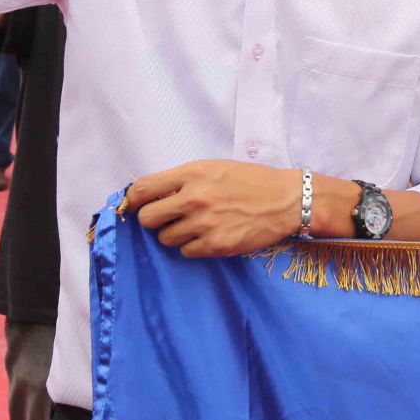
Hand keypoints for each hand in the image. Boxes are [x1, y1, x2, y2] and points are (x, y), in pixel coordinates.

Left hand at [125, 160, 298, 257]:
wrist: (286, 201)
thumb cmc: (250, 181)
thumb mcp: (215, 168)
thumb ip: (183, 179)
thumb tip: (152, 195)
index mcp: (193, 174)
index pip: (143, 189)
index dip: (133, 200)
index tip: (134, 206)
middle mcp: (195, 199)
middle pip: (148, 219)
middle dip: (154, 219)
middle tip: (169, 217)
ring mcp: (205, 224)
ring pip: (166, 239)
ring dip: (175, 234)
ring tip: (195, 226)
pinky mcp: (216, 246)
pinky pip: (186, 252)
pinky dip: (193, 246)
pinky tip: (209, 236)